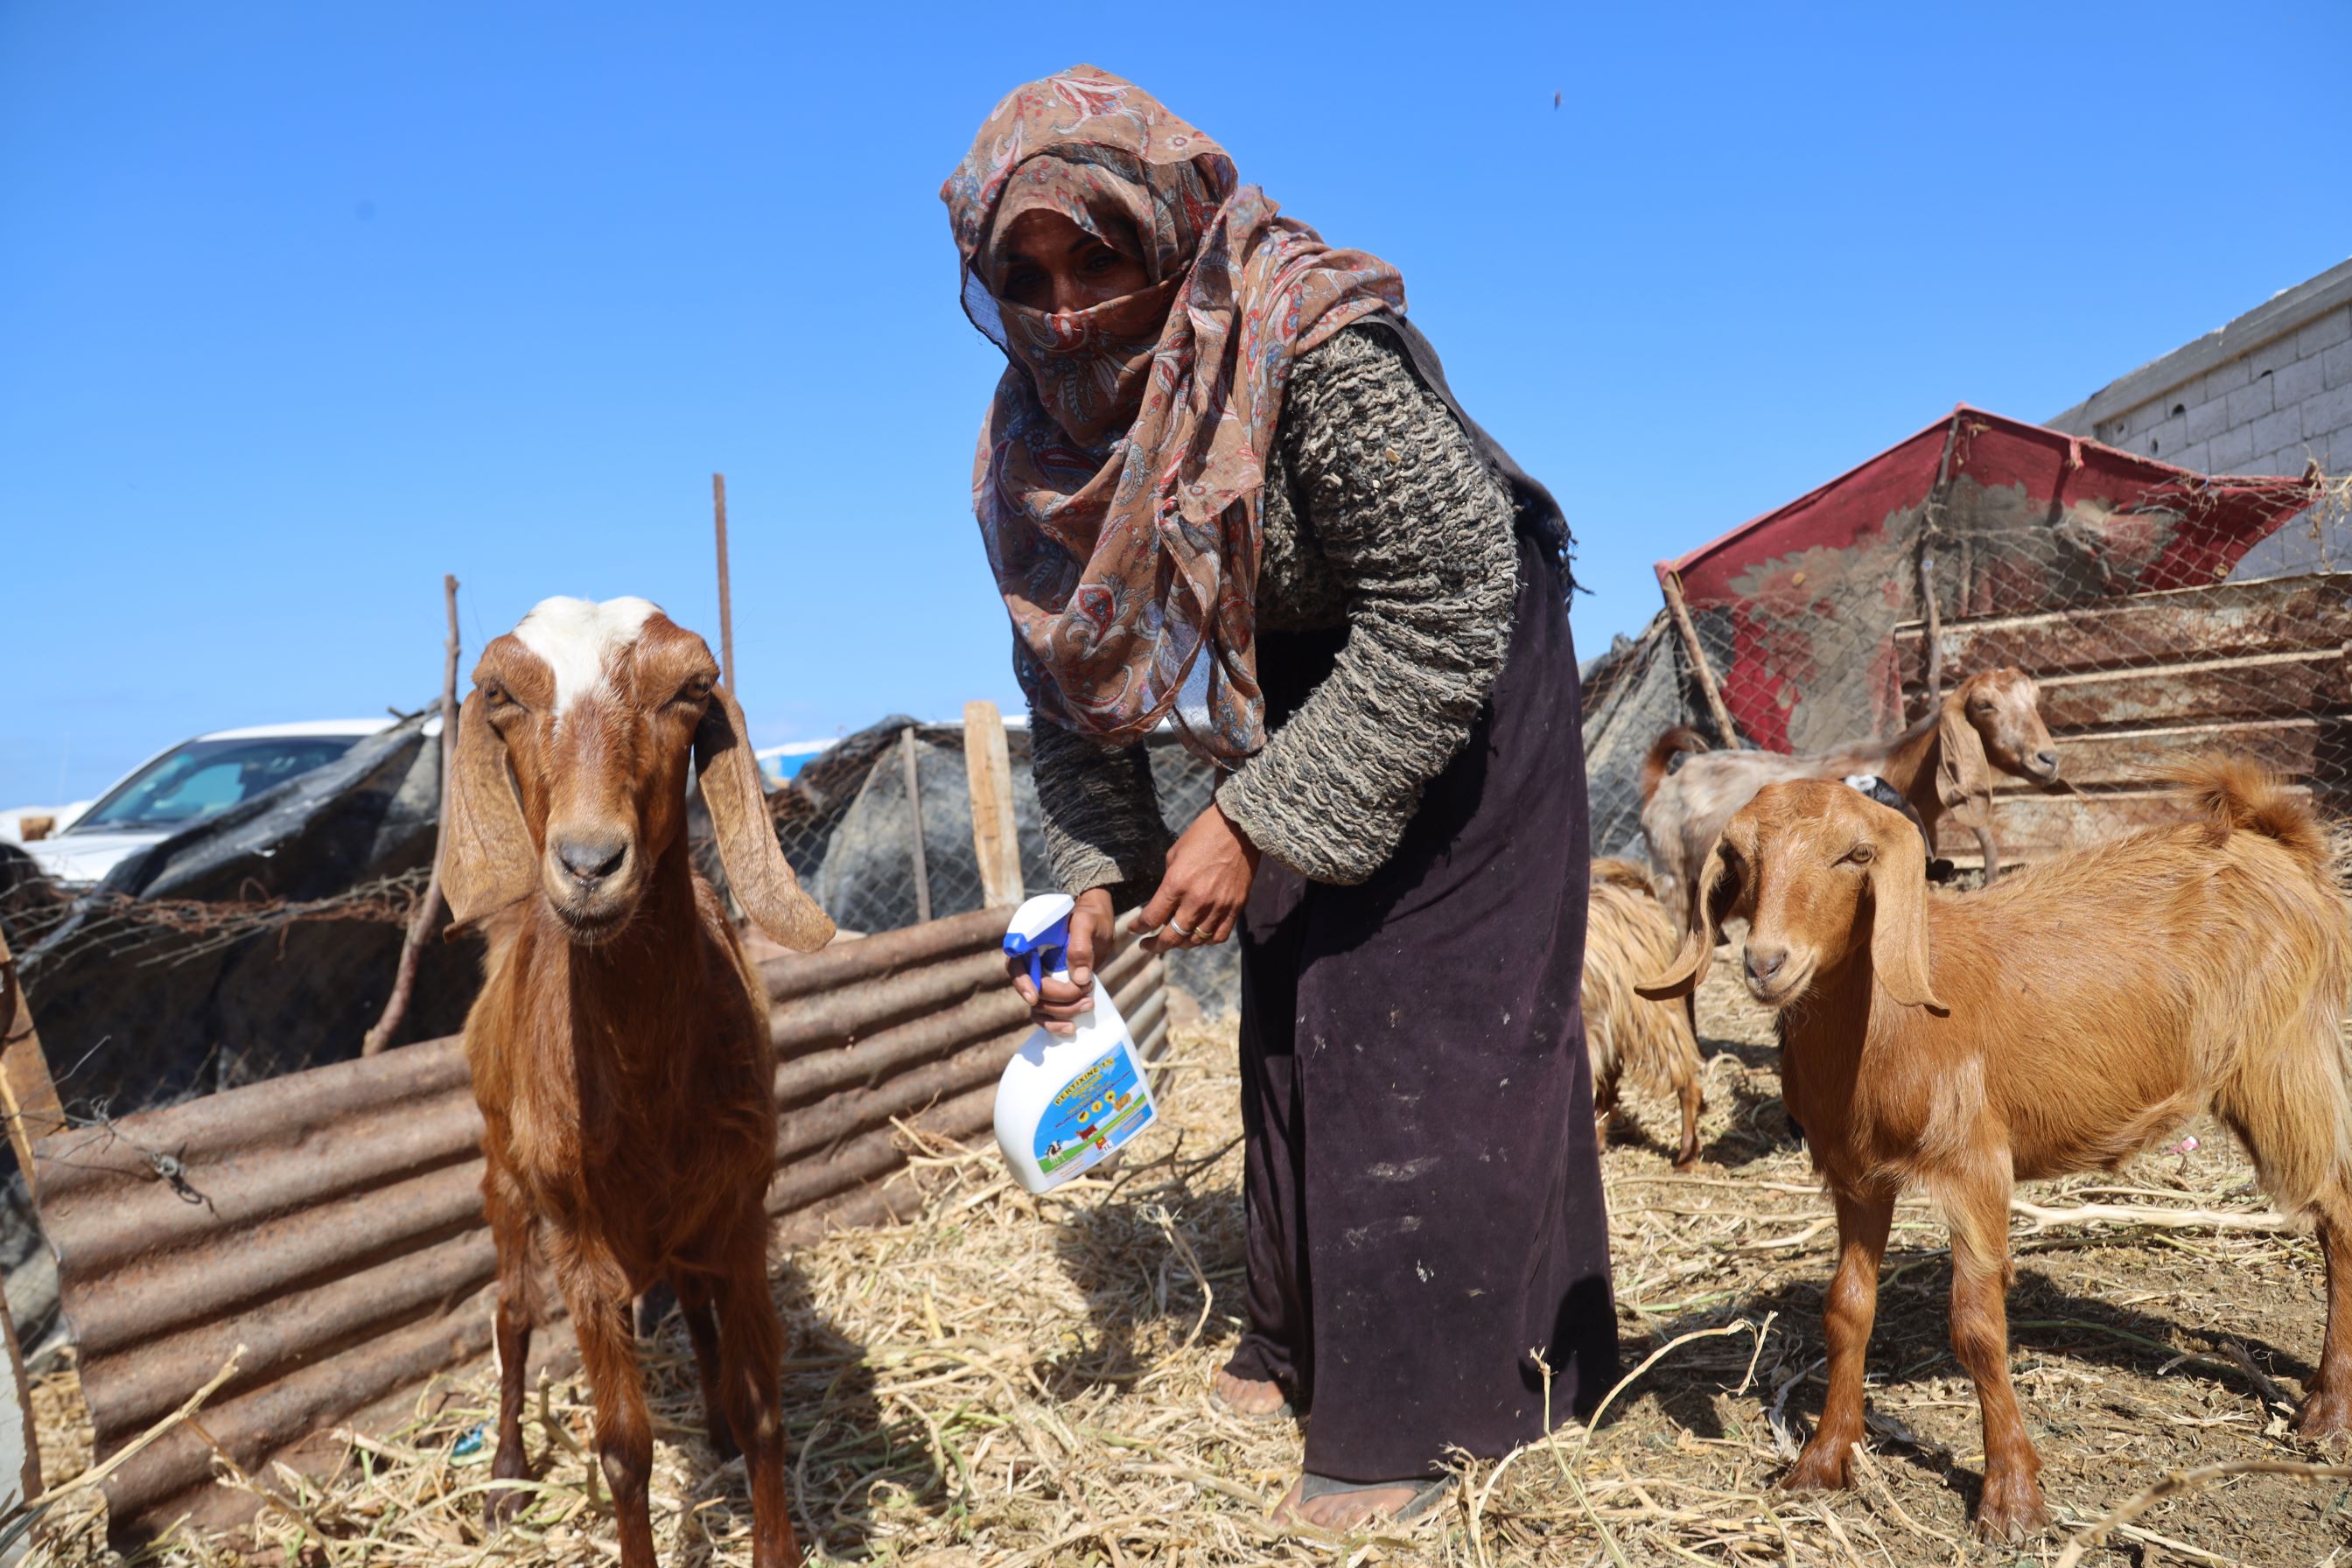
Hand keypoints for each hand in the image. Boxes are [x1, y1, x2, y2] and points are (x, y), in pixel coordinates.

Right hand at [1008, 887, 1114, 1035]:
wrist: (1097, 925)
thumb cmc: (1090, 918)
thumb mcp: (1088, 923)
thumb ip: (1081, 945)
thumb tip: (1079, 979)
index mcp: (1029, 942)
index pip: (1015, 964)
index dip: (1022, 981)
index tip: (1034, 997)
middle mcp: (1029, 963)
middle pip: (1032, 989)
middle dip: (1058, 997)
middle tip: (1086, 991)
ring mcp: (1039, 979)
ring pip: (1038, 1006)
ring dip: (1061, 1012)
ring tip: (1088, 1005)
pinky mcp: (1051, 992)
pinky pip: (1044, 1014)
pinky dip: (1055, 1024)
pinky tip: (1071, 1029)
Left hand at [1138, 799, 1259, 954]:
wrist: (1238, 828)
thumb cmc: (1202, 835)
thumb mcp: (1174, 855)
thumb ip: (1168, 883)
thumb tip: (1163, 904)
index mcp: (1176, 884)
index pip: (1152, 918)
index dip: (1139, 927)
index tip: (1134, 929)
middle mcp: (1196, 900)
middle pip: (1172, 937)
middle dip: (1155, 945)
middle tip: (1147, 946)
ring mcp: (1218, 906)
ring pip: (1195, 941)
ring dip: (1180, 945)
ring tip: (1172, 942)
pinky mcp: (1235, 908)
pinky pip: (1218, 936)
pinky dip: (1206, 941)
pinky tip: (1197, 936)